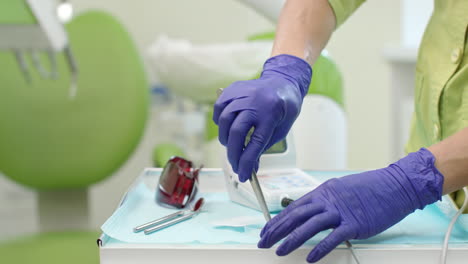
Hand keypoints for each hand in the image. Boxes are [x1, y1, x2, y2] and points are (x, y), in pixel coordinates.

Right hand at [213, 54, 311, 181]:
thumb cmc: (285, 106)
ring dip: (225, 138)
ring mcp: (242, 94)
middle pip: (236, 133)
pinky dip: (219, 120)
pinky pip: (219, 107)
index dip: (247, 162)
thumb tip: (249, 165)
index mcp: (271, 114)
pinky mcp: (233, 90)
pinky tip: (226, 127)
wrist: (283, 81)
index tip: (243, 175)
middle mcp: (255, 103)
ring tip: (231, 146)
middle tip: (236, 165)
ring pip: (224, 120)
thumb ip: (265, 146)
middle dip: (233, 154)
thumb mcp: (281, 128)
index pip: (255, 144)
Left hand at [258, 148, 443, 261]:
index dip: (277, 220)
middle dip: (277, 230)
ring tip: (279, 251)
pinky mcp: (355, 223)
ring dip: (292, 240)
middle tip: (264, 242)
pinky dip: (320, 249)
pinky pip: (333, 237)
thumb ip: (323, 201)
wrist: (395, 185)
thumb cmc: (369, 188)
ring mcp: (341, 212)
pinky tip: (309, 258)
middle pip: (296, 216)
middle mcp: (327, 201)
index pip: (293, 208)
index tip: (266, 231)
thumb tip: (307, 213)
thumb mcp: (339, 190)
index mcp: (322, 192)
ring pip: (309, 226)